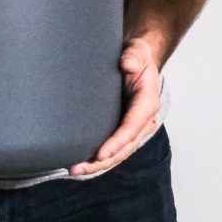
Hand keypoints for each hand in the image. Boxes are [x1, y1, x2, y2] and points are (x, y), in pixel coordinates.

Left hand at [69, 36, 161, 176]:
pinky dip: (97, 157)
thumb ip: (134, 57)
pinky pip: (111, 146)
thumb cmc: (137, 56)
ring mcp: (132, 127)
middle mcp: (142, 120)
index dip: (117, 142)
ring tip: (74, 170)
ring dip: (97, 164)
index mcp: (148, 103)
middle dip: (102, 161)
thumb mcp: (137, 51)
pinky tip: (81, 162)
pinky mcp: (121, 127)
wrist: (136, 59)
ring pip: (116, 152)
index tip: (100, 153)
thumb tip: (128, 64)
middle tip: (78, 168)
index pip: (132, 127)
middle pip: (123, 148)